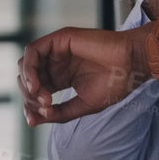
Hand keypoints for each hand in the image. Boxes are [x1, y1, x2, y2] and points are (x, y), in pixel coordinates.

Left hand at [18, 26, 153, 125]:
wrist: (132, 67)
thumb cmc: (114, 85)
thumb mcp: (82, 105)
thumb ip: (58, 113)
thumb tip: (33, 121)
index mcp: (61, 78)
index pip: (35, 91)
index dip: (31, 106)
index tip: (36, 119)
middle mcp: (56, 63)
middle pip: (27, 78)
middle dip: (29, 96)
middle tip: (45, 106)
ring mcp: (57, 50)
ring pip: (26, 64)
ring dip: (27, 82)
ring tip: (41, 96)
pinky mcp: (59, 39)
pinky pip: (33, 51)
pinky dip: (29, 68)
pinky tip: (36, 84)